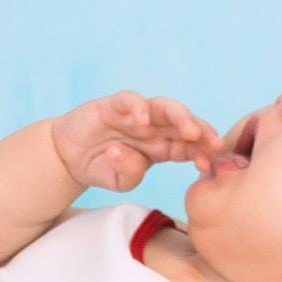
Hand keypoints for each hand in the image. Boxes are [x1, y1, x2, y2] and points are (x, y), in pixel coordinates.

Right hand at [51, 91, 224, 191]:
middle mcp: (154, 127)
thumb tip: (132, 156)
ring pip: (164, 108)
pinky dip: (137, 107)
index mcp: (163, 147)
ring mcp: (136, 114)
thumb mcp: (119, 182)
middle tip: (213, 143)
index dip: (202, 153)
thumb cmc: (101, 167)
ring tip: (189, 130)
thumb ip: (130, 174)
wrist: (68, 157)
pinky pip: (129, 100)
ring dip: (181, 117)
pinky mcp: (114, 105)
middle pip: (184, 124)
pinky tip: (142, 119)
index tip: (210, 165)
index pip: (189, 146)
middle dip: (202, 132)